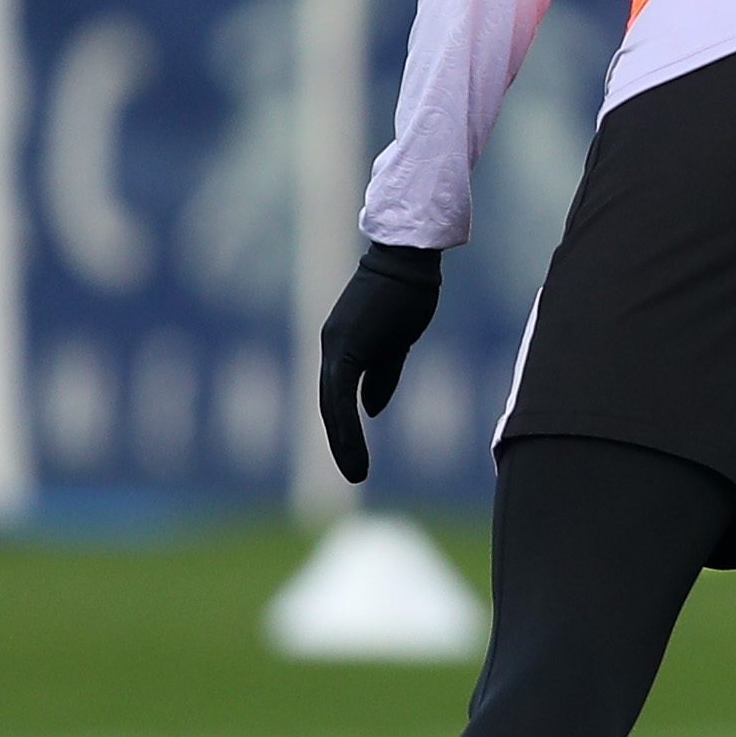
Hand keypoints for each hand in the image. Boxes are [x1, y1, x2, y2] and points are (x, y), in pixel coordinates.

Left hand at [318, 242, 443, 483]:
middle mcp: (332, 348)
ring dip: (342, 442)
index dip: (344, 429)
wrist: (407, 260)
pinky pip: (340, 395)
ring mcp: (335, 347)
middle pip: (328, 406)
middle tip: (354, 475)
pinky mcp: (345, 347)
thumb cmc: (405, 294)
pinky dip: (346, 425)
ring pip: (330, 405)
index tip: (356, 457)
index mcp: (343, 348)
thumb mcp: (396, 342)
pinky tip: (355, 447)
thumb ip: (382, 375)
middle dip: (340, 443)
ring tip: (356, 474)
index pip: (337, 397)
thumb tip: (372, 408)